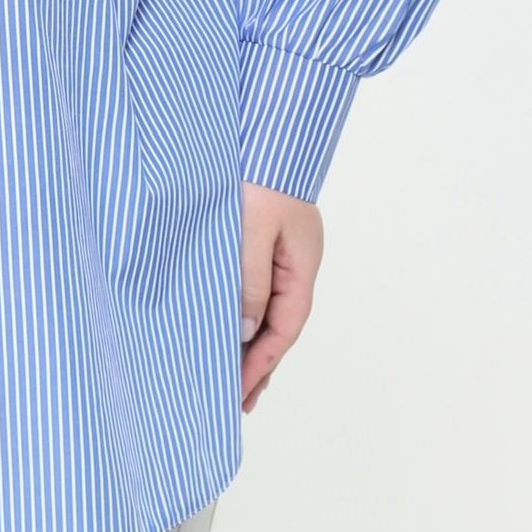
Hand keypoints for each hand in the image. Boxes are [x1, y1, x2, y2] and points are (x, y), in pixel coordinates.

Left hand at [239, 180, 322, 412]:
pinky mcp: (264, 240)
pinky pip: (256, 288)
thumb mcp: (254, 229)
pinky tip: (230, 325)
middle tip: (238, 400)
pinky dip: (245, 313)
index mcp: (301, 265)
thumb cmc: (260, 174)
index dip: (262, 363)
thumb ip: (249, 280)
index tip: (240, 392)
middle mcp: (296, 264)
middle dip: (259, 363)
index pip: (285, 328)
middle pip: (280, 325)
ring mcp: (282, 253)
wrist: (266, 131)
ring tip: (233, 377)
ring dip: (251, 341)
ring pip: (268, 309)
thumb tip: (246, 330)